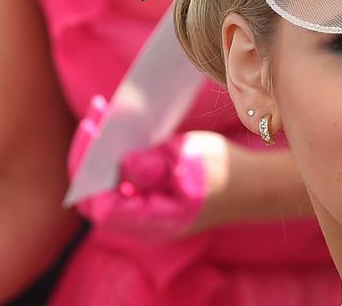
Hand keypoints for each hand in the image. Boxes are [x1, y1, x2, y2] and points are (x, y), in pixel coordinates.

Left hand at [68, 96, 216, 241]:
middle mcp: (142, 224)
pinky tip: (115, 133)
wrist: (253, 185)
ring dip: (98, 156)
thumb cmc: (226, 173)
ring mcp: (144, 214)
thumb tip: (121, 164)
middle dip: (88, 159)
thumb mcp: (191, 163)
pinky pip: (119, 183)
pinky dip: (113, 158)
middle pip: (96, 198)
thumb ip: (155, 166)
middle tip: (92, 121)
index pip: (102, 204)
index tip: (94, 132)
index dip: (91, 170)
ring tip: (99, 118)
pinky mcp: (148, 200)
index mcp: (152, 222)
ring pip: (105, 189)